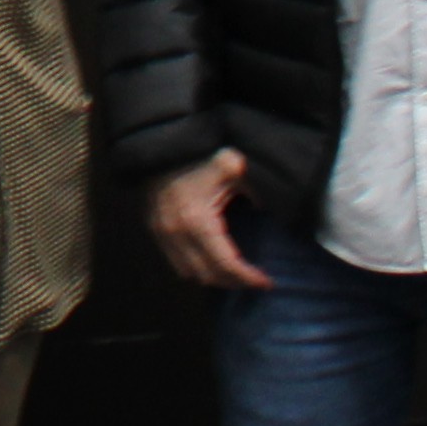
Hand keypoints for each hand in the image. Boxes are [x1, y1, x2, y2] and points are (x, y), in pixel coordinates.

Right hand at [149, 152, 270, 293]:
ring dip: (215, 277)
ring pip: (190, 273)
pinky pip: (176, 263)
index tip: (267, 281)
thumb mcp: (234, 166)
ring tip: (236, 273)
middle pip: (208, 275)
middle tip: (256, 278)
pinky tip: (212, 260)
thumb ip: (257, 189)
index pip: (226, 263)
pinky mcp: (154, 230)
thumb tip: (272, 210)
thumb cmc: (199, 155)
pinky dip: (196, 268)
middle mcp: (176, 233)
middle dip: (235, 281)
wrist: (161, 143)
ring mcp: (162, 234)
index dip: (248, 277)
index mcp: (198, 220)